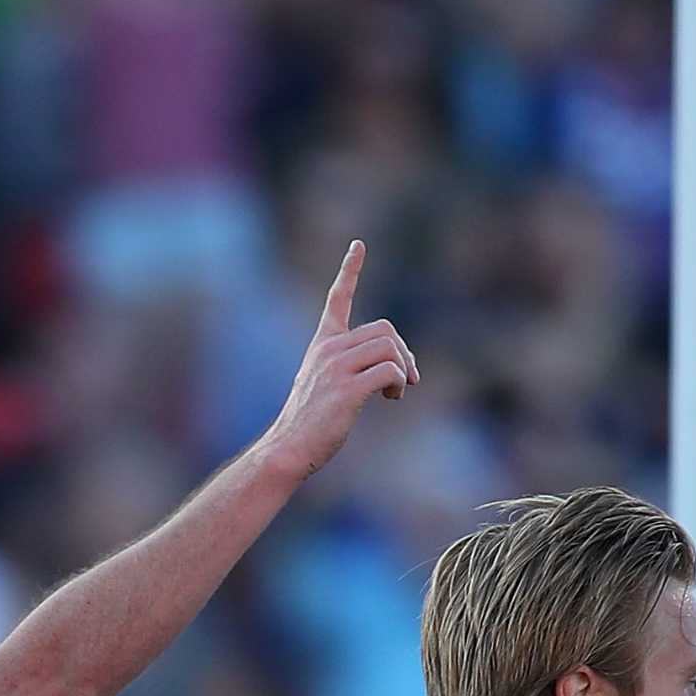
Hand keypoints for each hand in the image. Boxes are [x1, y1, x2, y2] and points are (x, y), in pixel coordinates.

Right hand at [254, 244, 416, 483]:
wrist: (288, 450)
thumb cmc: (309, 425)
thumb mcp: (324, 387)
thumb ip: (350, 369)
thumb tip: (393, 369)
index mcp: (322, 345)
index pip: (338, 299)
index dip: (349, 270)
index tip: (358, 245)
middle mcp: (328, 350)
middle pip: (385, 329)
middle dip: (403, 352)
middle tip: (407, 378)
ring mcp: (336, 368)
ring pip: (390, 348)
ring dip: (404, 370)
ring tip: (396, 392)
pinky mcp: (347, 389)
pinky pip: (390, 370)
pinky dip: (400, 383)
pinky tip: (391, 398)